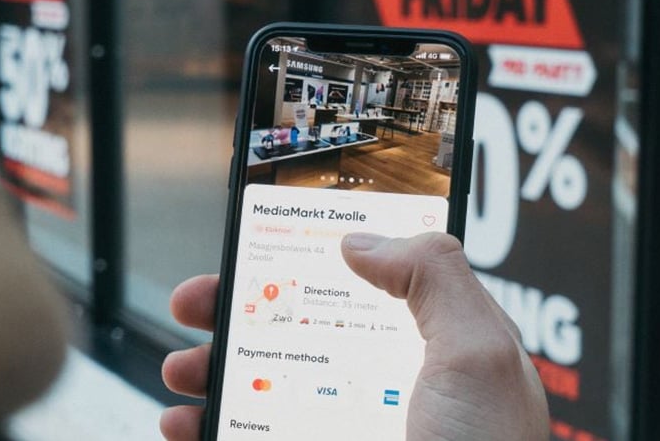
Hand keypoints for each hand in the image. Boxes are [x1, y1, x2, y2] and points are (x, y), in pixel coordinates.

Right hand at [159, 232, 548, 439]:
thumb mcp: (477, 353)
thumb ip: (433, 276)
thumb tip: (363, 239)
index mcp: (427, 348)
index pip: (366, 285)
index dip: (314, 259)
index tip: (265, 238)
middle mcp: (382, 386)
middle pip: (298, 331)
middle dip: (240, 310)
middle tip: (199, 299)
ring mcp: (345, 431)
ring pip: (263, 388)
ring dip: (210, 370)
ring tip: (181, 368)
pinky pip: (247, 438)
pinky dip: (206, 429)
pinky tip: (186, 424)